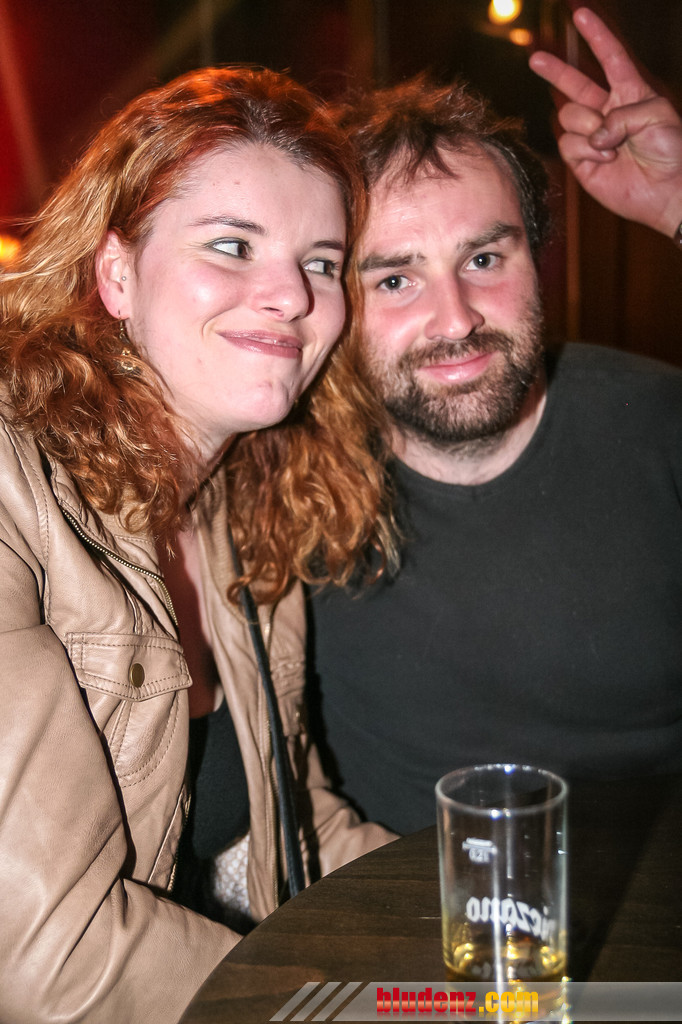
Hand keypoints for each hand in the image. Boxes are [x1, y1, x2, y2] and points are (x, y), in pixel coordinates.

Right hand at [529, 7, 681, 237]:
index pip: (610, 58)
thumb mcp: (656, 115)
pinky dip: (586, 150)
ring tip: (611, 145)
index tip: (580, 14)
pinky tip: (606, 160)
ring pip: (569, 116)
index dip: (596, 36)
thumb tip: (595, 134)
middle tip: (535, 59)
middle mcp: (607, 112)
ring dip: (589, 127)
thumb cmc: (670, 150)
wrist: (667, 190)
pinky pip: (569, 144)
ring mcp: (592, 137)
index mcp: (630, 93)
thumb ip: (621, 113)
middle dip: (555, 72)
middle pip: (574, 85)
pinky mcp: (581, 162)